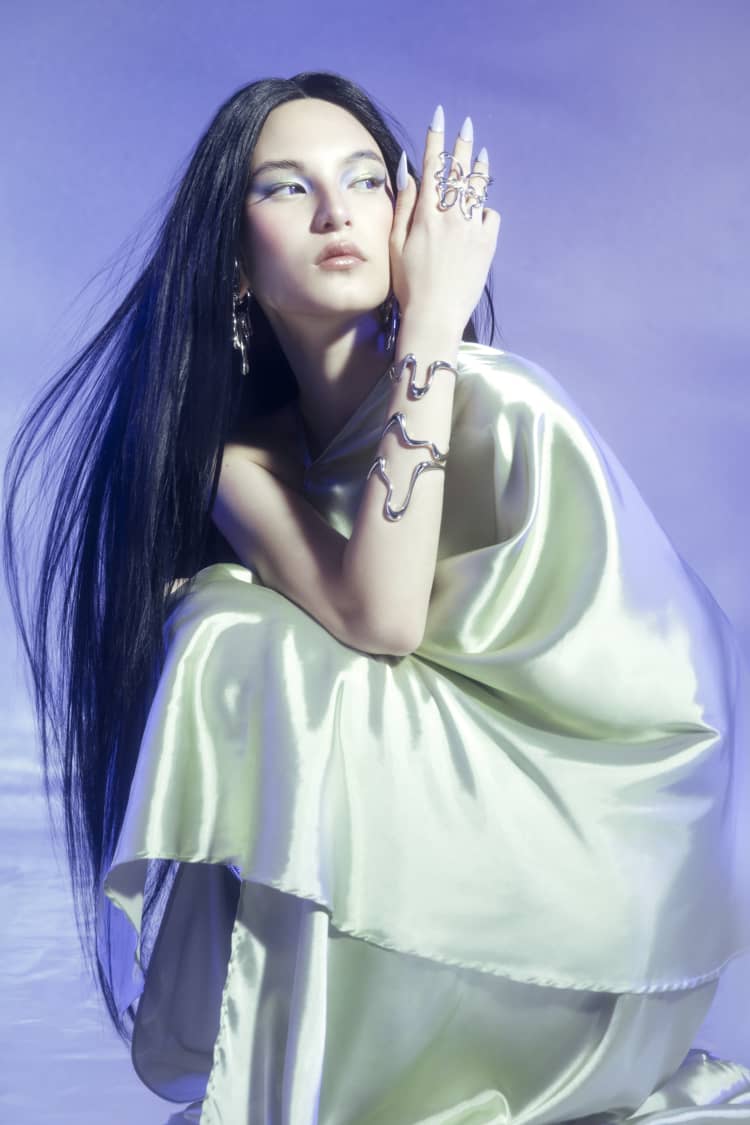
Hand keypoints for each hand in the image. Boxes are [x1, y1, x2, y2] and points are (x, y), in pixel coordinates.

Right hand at [389, 106, 500, 334]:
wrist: (435, 315)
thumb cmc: (408, 285)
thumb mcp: (396, 244)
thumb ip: (404, 206)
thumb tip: (408, 172)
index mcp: (426, 214)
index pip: (433, 165)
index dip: (436, 138)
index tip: (440, 117)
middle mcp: (452, 216)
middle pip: (459, 170)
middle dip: (462, 143)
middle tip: (466, 125)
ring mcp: (472, 229)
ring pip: (478, 189)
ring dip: (479, 168)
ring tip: (481, 154)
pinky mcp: (487, 245)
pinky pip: (490, 216)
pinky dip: (484, 210)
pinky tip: (480, 210)